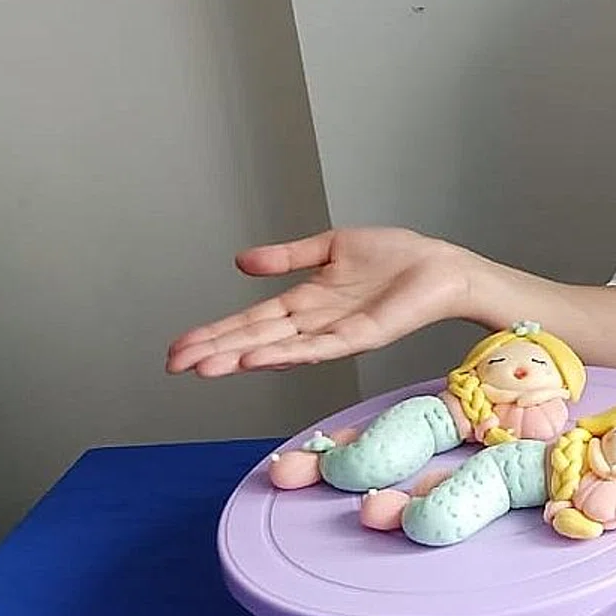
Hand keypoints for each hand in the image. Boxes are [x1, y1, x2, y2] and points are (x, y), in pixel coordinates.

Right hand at [166, 228, 472, 375]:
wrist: (441, 266)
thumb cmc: (397, 258)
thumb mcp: (330, 248)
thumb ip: (287, 257)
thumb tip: (241, 262)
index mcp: (306, 302)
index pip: (251, 322)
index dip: (214, 333)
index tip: (178, 348)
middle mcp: (315, 323)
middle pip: (255, 339)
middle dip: (215, 351)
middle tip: (175, 365)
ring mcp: (336, 333)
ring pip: (279, 349)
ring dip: (241, 358)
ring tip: (205, 367)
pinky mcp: (362, 336)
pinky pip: (319, 348)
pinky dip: (287, 353)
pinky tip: (257, 359)